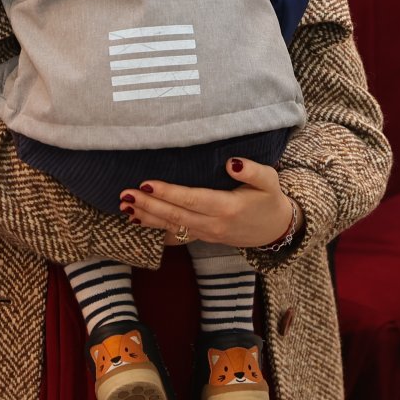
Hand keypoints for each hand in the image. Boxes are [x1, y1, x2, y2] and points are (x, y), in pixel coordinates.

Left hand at [120, 158, 296, 248]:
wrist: (274, 230)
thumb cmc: (269, 200)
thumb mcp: (270, 181)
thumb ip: (252, 171)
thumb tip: (231, 162)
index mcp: (228, 207)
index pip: (192, 199)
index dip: (168, 193)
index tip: (146, 184)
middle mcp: (213, 224)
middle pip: (175, 215)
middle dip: (149, 205)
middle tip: (125, 195)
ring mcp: (206, 234)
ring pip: (171, 226)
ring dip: (146, 217)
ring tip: (125, 207)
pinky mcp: (202, 237)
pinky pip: (175, 234)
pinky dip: (155, 228)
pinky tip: (137, 222)